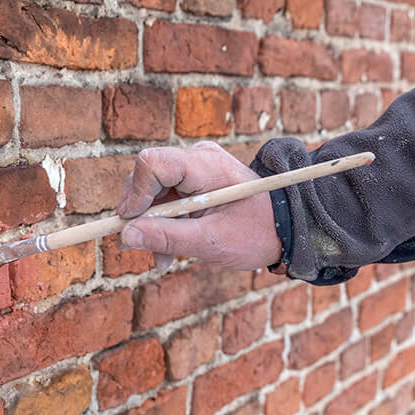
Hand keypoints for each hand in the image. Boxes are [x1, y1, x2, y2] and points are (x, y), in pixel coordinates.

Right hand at [117, 142, 282, 271]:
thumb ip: (166, 237)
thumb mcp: (210, 242)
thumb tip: (126, 236)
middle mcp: (198, 157)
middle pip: (147, 176)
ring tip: (162, 258)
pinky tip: (169, 248)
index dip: (135, 195)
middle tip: (140, 248)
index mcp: (205, 165)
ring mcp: (196, 166)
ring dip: (151, 224)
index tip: (130, 227)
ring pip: (153, 189)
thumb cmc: (257, 233)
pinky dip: (164, 221)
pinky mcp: (196, 178)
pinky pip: (167, 195)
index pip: (152, 164)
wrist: (287, 228)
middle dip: (140, 214)